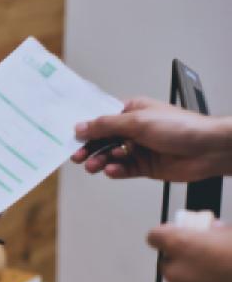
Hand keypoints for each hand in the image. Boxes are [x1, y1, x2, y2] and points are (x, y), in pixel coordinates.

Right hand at [71, 96, 231, 181]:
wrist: (209, 150)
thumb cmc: (182, 127)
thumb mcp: (138, 122)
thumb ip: (106, 125)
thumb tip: (82, 127)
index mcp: (132, 110)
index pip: (101, 118)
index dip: (86, 128)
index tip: (72, 137)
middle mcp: (134, 129)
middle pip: (103, 139)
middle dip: (90, 148)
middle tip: (78, 156)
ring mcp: (139, 148)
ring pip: (110, 156)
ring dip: (101, 160)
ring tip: (95, 165)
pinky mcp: (144, 166)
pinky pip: (123, 169)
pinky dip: (115, 171)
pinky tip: (112, 170)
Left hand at [147, 222, 231, 281]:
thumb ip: (217, 232)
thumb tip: (211, 230)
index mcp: (182, 245)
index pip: (155, 236)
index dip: (166, 235)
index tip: (176, 235)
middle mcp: (176, 270)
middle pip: (168, 262)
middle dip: (182, 260)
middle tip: (204, 258)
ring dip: (192, 279)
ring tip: (218, 278)